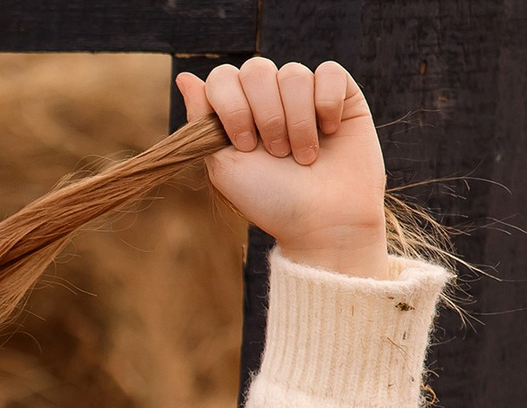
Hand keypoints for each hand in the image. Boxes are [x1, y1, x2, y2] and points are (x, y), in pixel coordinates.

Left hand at [178, 58, 390, 278]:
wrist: (322, 220)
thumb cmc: (270, 199)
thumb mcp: (224, 164)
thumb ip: (202, 119)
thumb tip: (184, 76)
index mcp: (237, 112)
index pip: (222, 77)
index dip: (232, 106)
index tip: (245, 145)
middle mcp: (270, 99)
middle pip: (256, 69)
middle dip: (266, 114)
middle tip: (277, 153)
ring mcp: (305, 95)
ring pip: (293, 74)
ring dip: (297, 120)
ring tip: (304, 156)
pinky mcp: (342, 95)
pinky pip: (330, 72)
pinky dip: (327, 104)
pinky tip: (329, 132)